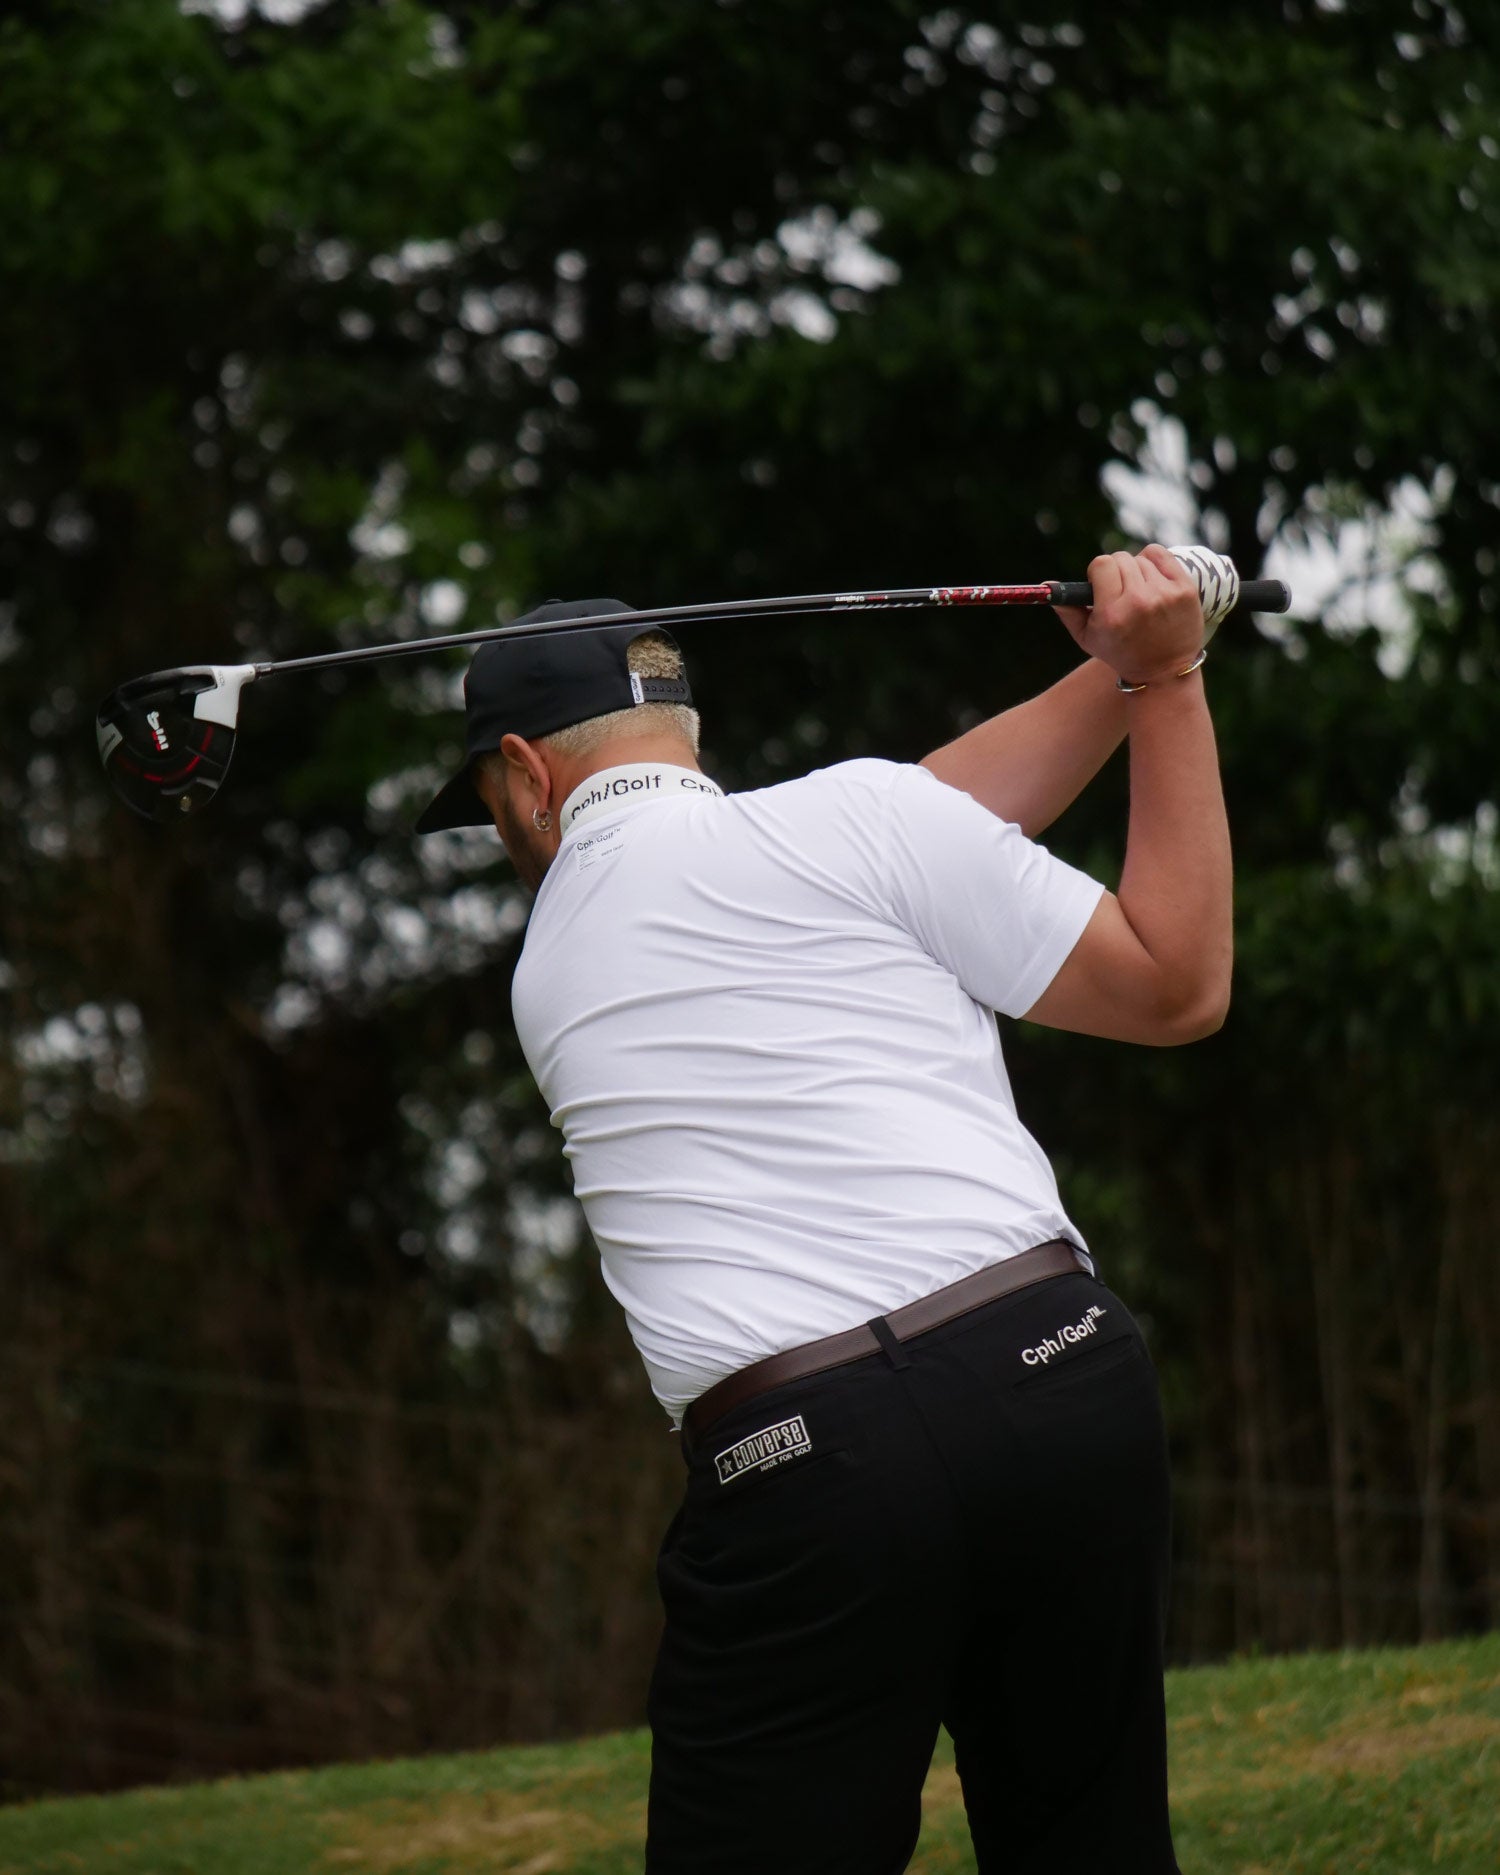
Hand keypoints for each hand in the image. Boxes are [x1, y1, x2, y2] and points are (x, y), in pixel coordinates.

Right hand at [1052, 544, 1205, 686]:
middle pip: (1120, 559)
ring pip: (1141, 559)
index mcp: (1112, 614)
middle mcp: (1139, 602)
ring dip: (1136, 571)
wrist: (1165, 671)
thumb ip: (1068, 611)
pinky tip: (1153, 579)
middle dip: (1116, 572)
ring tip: (1140, 592)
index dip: (1098, 573)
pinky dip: (1154, 562)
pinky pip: (1162, 555)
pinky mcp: (1184, 589)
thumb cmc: (1121, 653)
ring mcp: (1164, 595)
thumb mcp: (1088, 639)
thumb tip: (1047, 584)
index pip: (1101, 564)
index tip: (1102, 584)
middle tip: (1121, 590)